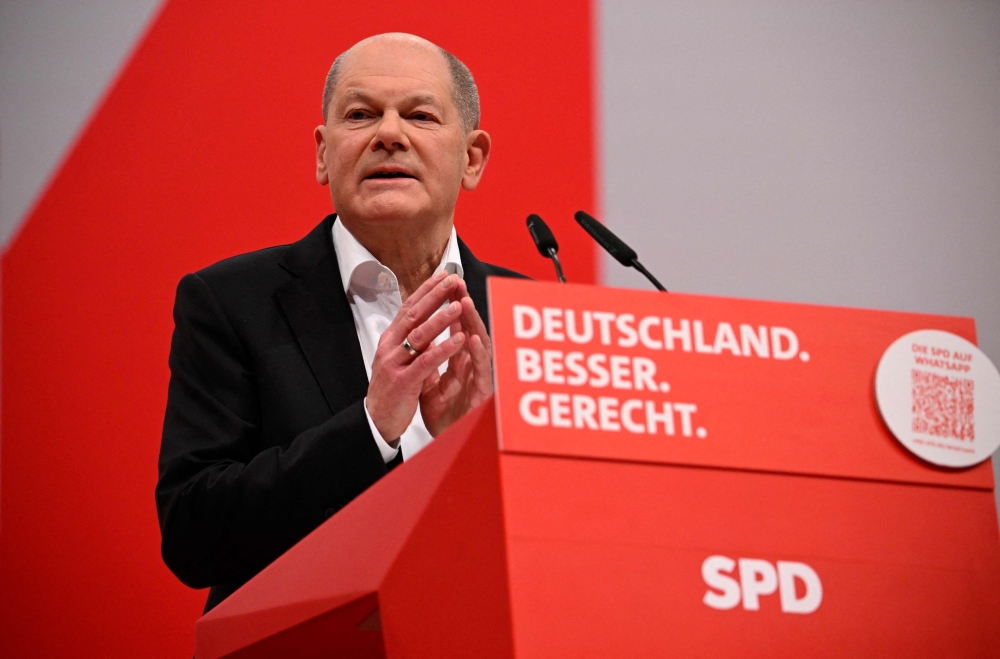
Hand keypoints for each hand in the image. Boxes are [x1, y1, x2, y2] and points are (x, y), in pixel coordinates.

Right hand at [366, 271, 467, 441]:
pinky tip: (459, 339)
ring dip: (441, 319)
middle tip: (453, 280)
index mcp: (390, 339)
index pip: (408, 307)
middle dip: (435, 296)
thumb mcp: (398, 359)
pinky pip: (426, 362)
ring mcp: (395, 363)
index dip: (426, 290)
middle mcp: (390, 347)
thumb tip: (426, 320)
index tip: (443, 275)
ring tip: (459, 305)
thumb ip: (410, 340)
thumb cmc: (391, 389)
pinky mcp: (403, 382)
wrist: (375, 420)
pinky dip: (443, 349)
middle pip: (414, 315)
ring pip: (419, 335)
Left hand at [419, 287, 493, 436]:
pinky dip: (477, 354)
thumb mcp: (431, 385)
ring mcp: (479, 379)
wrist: (447, 446)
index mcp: (459, 363)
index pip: (456, 329)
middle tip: (456, 282)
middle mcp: (471, 367)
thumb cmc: (445, 418)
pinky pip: (482, 372)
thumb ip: (430, 362)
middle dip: (463, 306)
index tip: (443, 285)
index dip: (450, 307)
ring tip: (464, 302)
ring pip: (479, 346)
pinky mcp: (482, 395)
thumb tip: (422, 339)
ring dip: (473, 323)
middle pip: (470, 330)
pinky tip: (472, 338)